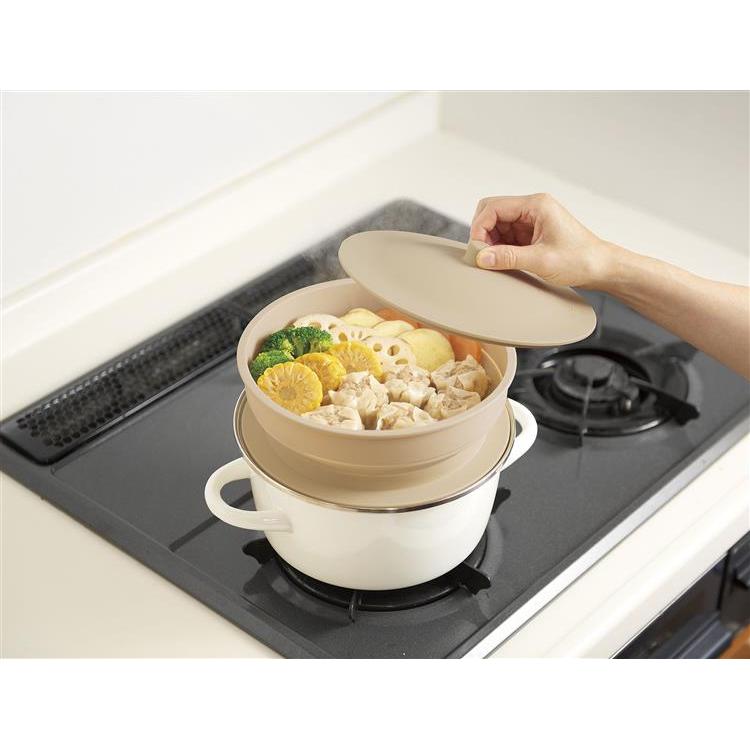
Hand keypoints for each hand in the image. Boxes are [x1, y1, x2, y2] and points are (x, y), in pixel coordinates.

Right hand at [470, 193, 621, 288]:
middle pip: (491, 212)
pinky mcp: (531, 233)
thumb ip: (508, 258)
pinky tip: (503, 261)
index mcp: (536, 205)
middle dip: (482, 233)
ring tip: (494, 261)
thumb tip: (481, 257)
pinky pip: (506, 236)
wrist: (601, 268)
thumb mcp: (541, 261)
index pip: (493, 207)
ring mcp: (531, 220)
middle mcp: (532, 208)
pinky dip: (499, 248)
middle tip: (483, 255)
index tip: (477, 250)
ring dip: (490, 242)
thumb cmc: (580, 260)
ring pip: (496, 225)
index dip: (479, 228)